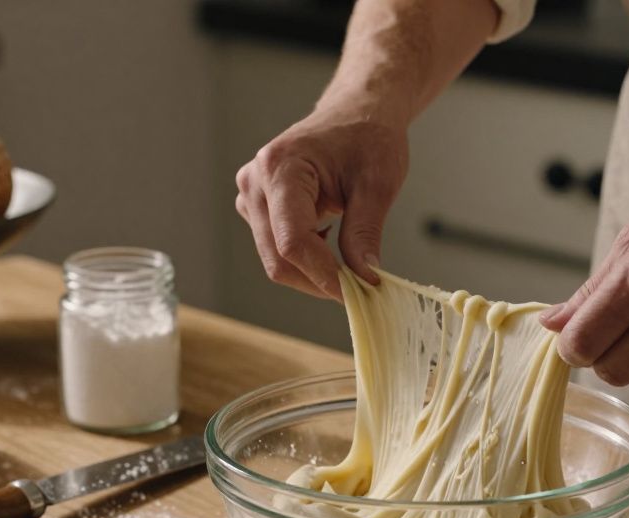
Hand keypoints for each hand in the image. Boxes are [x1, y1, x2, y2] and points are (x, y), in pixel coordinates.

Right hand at [235, 106, 408, 298]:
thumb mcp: (377, 183)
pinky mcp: (256, 206)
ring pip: (274, 258)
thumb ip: (365, 232)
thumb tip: (363, 278)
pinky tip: (330, 245)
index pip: (293, 241)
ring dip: (311, 272)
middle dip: (317, 280)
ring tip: (348, 265)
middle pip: (277, 257)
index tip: (356, 293)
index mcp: (281, 168)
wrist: (355, 113)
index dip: (323, 275)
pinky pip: (275, 248)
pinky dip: (305, 259)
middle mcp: (255, 181)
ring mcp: (251, 194)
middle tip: (357, 291)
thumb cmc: (367, 137)